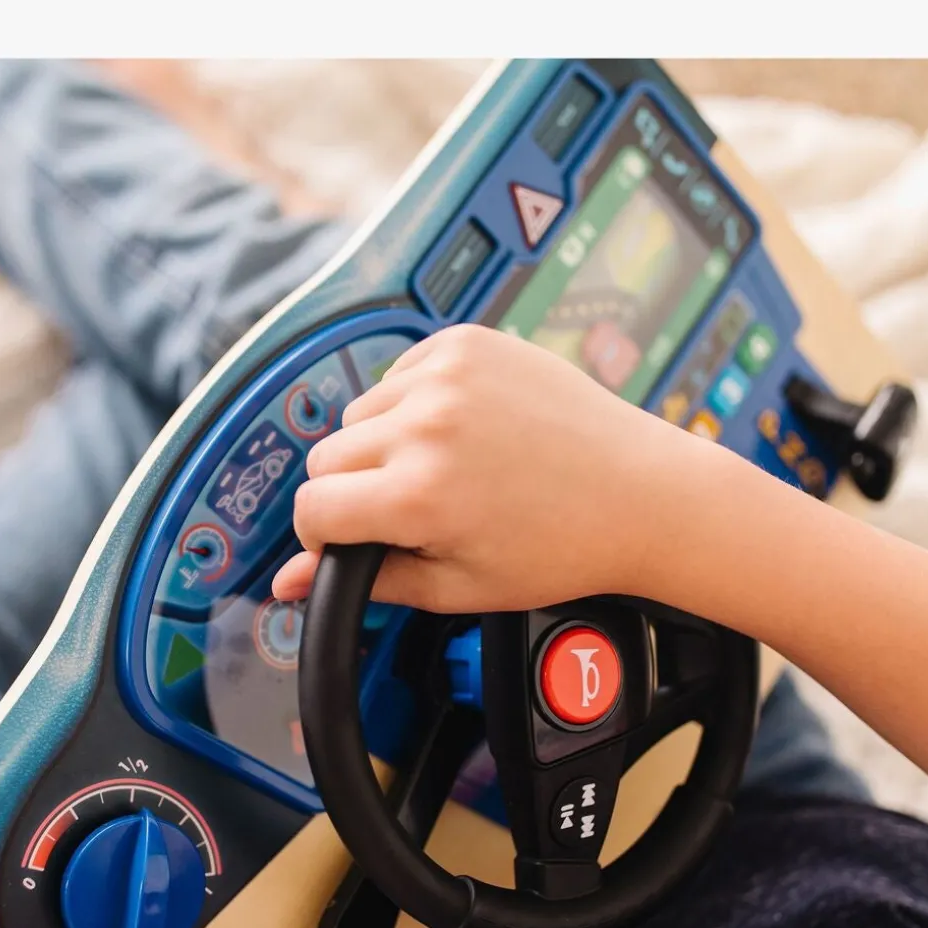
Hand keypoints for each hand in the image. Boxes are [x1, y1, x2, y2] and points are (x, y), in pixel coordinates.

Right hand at [273, 324, 723, 613]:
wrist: (640, 492)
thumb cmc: (560, 546)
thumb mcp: (458, 585)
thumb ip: (366, 579)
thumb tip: (287, 583)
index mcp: (419, 495)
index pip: (312, 509)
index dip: (326, 536)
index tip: (354, 539)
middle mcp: (426, 425)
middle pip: (326, 457)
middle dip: (355, 489)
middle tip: (414, 508)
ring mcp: (448, 375)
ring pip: (359, 413)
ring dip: (383, 442)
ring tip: (447, 466)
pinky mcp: (468, 342)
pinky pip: (400, 372)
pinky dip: (415, 401)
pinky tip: (465, 430)